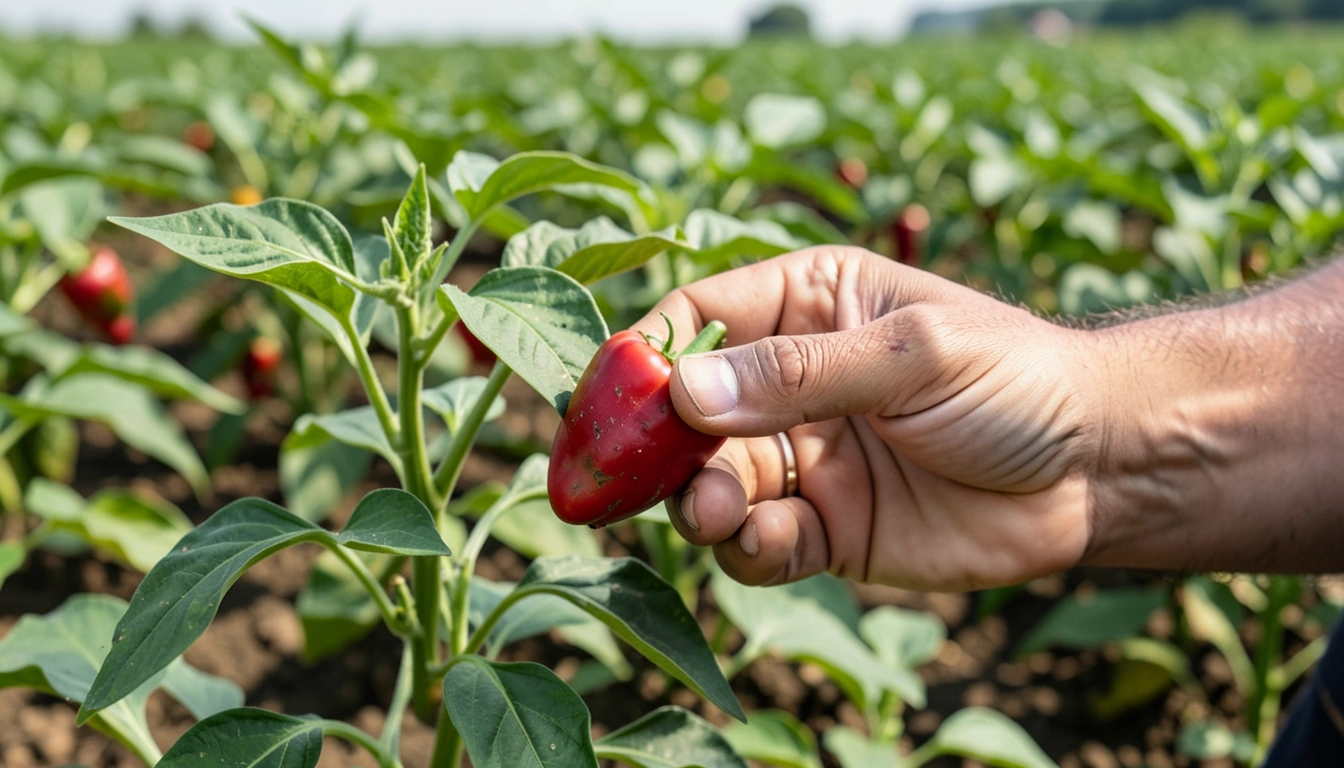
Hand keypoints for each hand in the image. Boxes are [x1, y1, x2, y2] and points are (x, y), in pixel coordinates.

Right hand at [632, 246, 1100, 590]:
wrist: (1101, 470)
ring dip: (698, 500)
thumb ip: (800, 374)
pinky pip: (759, 543)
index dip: (647, 356)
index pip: (699, 320)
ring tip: (717, 509)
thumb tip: (685, 393)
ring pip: (711, 483)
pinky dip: (749, 548)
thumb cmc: (1018, 379)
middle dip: (657, 446)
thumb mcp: (914, 354)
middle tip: (633, 477)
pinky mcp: (825, 530)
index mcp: (806, 305)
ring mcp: (804, 458)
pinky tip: (770, 541)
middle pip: (687, 412)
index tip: (609, 397)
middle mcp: (790, 382)